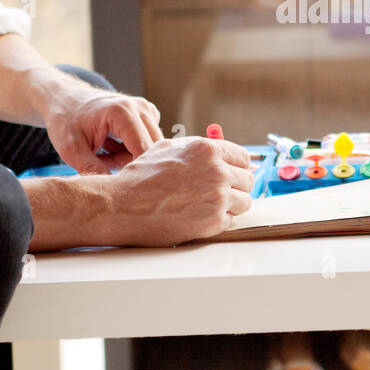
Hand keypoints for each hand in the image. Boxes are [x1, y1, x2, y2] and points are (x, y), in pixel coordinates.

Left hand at [44, 90, 163, 174]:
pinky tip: (112, 145)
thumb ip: (93, 170)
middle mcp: (140, 108)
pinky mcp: (148, 115)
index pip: (144, 151)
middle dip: (129, 165)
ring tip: (103, 152)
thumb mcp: (72, 150)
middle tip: (100, 161)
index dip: (133, 172)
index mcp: (123, 112)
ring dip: (129, 158)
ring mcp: (146, 109)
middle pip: (150, 151)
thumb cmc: (66, 121)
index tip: (117, 184)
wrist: (64, 99)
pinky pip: (147, 142)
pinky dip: (131, 150)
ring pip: (150, 149)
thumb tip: (112, 194)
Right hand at [97, 136, 254, 245]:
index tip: (233, 173)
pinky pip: (231, 220)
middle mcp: (217, 171)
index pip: (244, 157)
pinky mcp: (213, 222)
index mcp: (208, 149)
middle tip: (219, 192)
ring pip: (244, 202)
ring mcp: (218, 197)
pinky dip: (219, 220)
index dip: (237, 167)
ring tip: (207, 205)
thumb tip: (218, 152)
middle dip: (236, 186)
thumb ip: (198, 149)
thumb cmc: (140, 177)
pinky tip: (199, 216)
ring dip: (230, 205)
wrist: (122, 205)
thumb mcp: (168, 148)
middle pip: (248, 180)